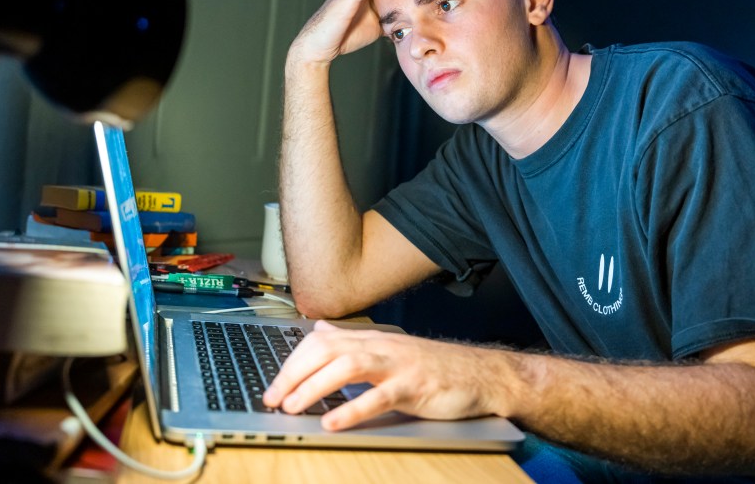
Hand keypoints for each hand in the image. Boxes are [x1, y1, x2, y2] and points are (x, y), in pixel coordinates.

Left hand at [262, 320, 505, 430]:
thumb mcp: (389, 348)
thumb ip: (352, 342)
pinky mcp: (414, 388)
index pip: (319, 341)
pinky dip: (352, 410)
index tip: (272, 386)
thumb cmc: (434, 367)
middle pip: (326, 350)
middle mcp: (380, 347)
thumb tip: (319, 329)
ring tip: (292, 407)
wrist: (482, 374)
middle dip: (293, 374)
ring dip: (314, 387)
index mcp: (370, 340)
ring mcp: (397, 365)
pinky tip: (333, 423)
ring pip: (346, 367)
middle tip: (272, 398)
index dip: (291, 362)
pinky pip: (378, 398)